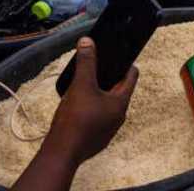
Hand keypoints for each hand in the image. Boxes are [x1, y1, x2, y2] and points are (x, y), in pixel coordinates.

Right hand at [42, 37, 137, 165]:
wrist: (62, 152)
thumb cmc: (75, 118)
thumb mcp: (81, 85)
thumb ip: (86, 62)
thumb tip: (87, 41)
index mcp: (121, 102)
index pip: (132, 76)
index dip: (126, 64)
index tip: (118, 55)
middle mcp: (119, 117)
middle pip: (119, 91)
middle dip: (109, 78)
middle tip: (96, 68)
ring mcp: (109, 129)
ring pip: (108, 105)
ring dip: (99, 95)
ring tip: (84, 86)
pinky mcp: (97, 139)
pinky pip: (98, 119)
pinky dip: (91, 110)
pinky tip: (78, 107)